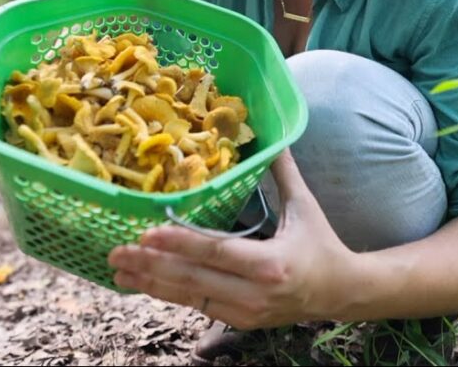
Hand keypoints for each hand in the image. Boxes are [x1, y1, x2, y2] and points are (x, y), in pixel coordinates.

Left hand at [107, 151, 356, 328]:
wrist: (341, 292)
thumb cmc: (321, 244)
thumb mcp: (304, 206)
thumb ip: (283, 172)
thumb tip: (273, 136)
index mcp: (271, 264)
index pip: (216, 252)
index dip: (180, 242)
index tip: (147, 232)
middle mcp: (255, 293)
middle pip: (193, 278)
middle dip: (151, 265)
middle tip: (116, 250)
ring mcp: (246, 312)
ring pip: (189, 296)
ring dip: (150, 282)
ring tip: (119, 268)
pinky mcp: (239, 321)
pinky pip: (196, 304)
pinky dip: (167, 292)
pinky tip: (143, 281)